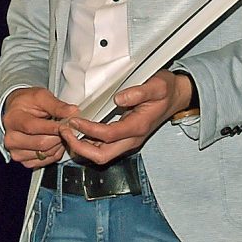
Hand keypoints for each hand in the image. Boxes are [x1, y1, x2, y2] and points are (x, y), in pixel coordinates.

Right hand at [1, 87, 73, 169]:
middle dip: (59, 136)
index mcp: (12, 120)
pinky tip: (55, 142)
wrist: (17, 112)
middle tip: (67, 128)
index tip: (68, 124)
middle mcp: (11, 139)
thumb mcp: (41, 96)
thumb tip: (72, 112)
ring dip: (58, 144)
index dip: (53, 127)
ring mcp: (16, 152)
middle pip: (42, 143)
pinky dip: (55, 152)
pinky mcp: (24, 161)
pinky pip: (46, 161)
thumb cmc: (27, 103)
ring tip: (60, 133)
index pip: (33, 127)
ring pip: (46, 153)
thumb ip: (57, 105)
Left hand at [67, 70, 194, 164]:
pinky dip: (87, 145)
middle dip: (80, 147)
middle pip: (102, 156)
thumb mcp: (157, 86)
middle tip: (65, 132)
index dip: (88, 130)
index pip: (108, 135)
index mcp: (138, 127)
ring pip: (101, 155)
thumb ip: (139, 92)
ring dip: (81, 148)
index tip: (74, 120)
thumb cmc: (166, 91)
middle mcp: (132, 139)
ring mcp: (128, 141)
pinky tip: (77, 133)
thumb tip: (119, 98)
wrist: (176, 97)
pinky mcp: (124, 139)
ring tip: (67, 132)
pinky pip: (103, 149)